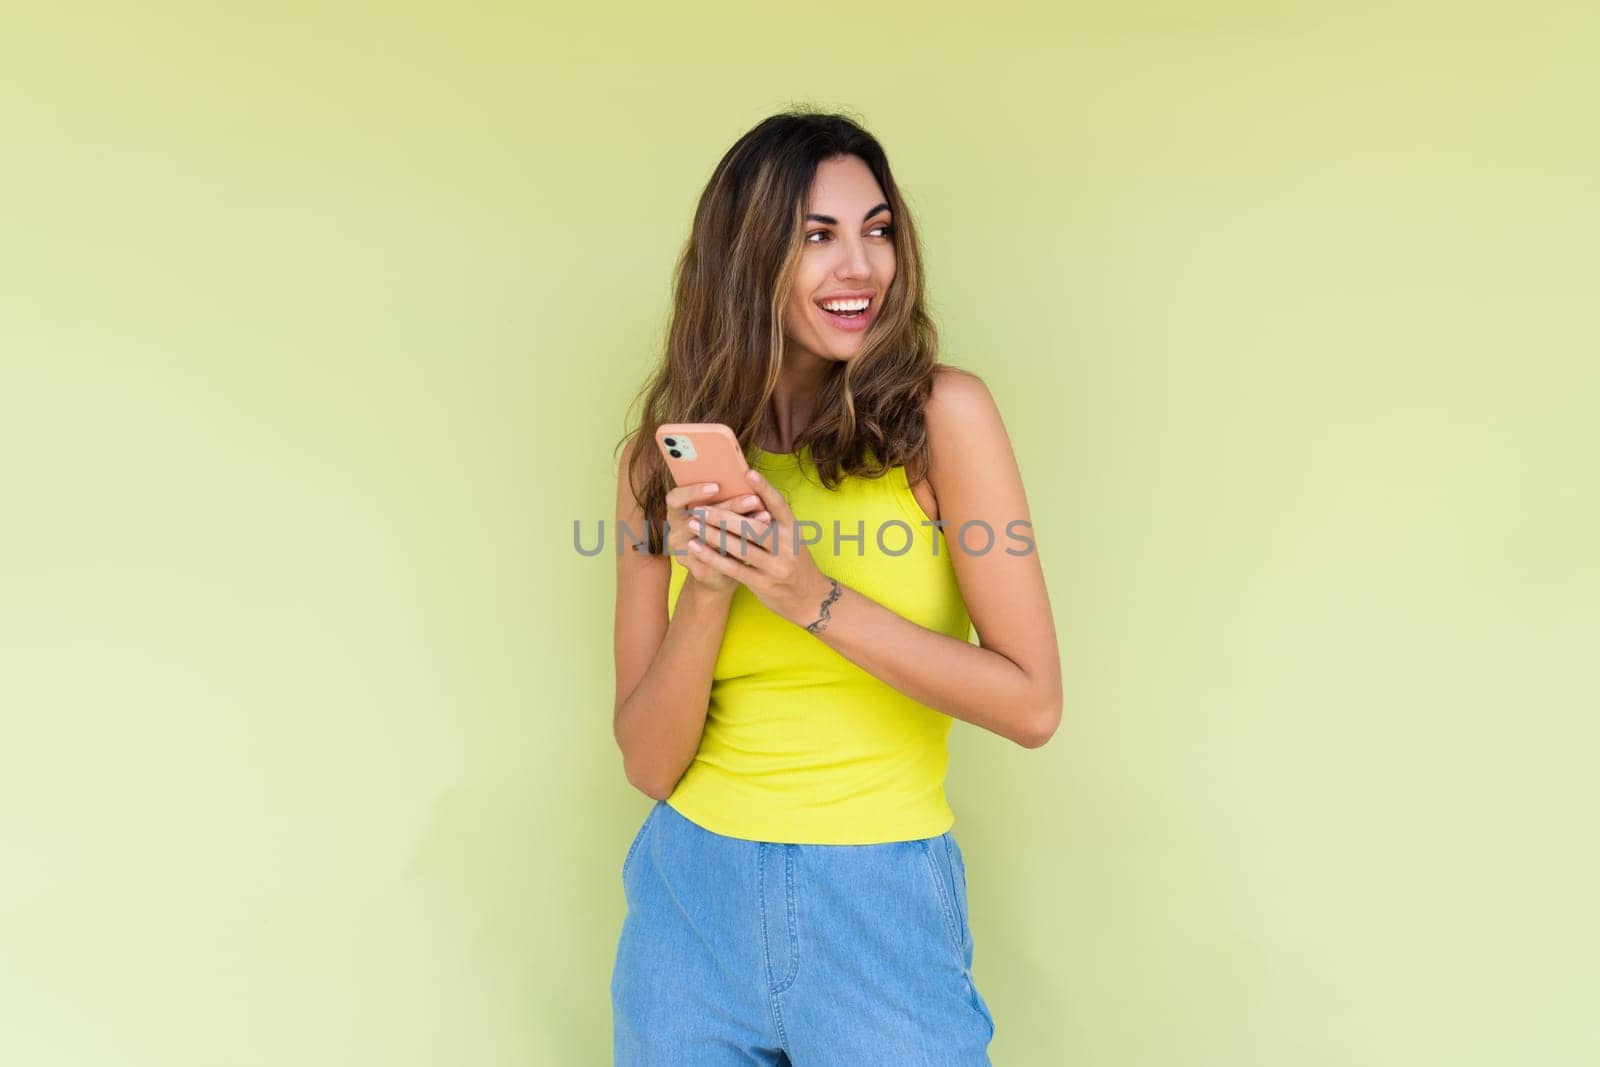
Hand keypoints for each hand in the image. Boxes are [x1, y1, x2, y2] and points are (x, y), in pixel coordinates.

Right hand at [664, 480, 772, 595]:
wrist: (719, 573)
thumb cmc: (721, 531)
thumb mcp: (718, 512)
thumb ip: (725, 497)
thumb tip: (748, 476)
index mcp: (676, 513)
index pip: (674, 498)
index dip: (693, 492)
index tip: (716, 486)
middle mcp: (676, 533)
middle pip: (697, 518)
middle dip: (729, 508)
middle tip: (754, 499)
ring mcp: (684, 554)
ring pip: (711, 539)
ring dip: (740, 527)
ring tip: (765, 517)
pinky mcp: (698, 571)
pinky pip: (720, 559)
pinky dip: (742, 547)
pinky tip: (761, 540)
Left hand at [683, 467, 834, 626]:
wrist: (810, 599)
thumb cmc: (794, 563)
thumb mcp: (792, 540)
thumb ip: (773, 523)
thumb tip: (747, 497)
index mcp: (794, 530)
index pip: (779, 506)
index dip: (765, 489)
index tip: (748, 473)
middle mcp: (786, 547)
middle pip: (753, 527)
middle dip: (723, 516)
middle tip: (700, 508)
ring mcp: (776, 567)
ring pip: (741, 548)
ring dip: (713, 535)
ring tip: (693, 524)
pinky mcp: (764, 584)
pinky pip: (734, 569)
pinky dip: (713, 557)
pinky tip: (697, 548)